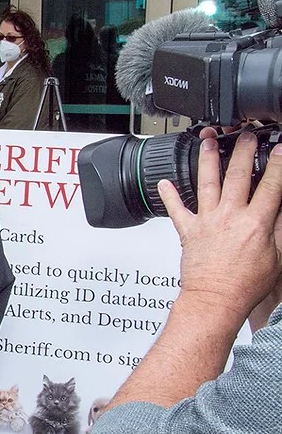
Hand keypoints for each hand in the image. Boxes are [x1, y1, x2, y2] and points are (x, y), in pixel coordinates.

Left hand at [158, 130, 281, 324]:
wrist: (215, 299)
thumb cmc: (244, 285)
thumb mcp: (277, 257)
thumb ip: (279, 230)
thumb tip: (280, 211)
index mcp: (257, 223)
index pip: (272, 185)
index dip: (278, 164)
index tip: (280, 148)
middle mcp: (230, 216)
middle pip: (238, 175)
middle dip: (242, 150)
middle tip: (245, 134)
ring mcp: (207, 221)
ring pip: (207, 182)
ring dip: (208, 159)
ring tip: (208, 140)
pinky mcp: (188, 231)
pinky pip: (176, 210)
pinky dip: (169, 196)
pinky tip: (163, 183)